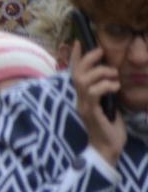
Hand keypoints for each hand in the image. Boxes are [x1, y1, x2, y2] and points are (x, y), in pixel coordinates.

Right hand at [71, 41, 126, 166]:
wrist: (108, 150)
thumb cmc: (110, 129)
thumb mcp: (109, 106)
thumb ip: (106, 93)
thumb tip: (112, 79)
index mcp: (83, 97)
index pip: (75, 73)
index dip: (76, 57)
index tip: (79, 42)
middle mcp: (80, 99)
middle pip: (77, 73)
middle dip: (88, 59)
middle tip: (102, 52)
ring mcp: (84, 105)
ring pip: (84, 81)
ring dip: (100, 73)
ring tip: (114, 75)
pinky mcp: (91, 112)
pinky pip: (94, 93)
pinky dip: (105, 86)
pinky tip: (115, 87)